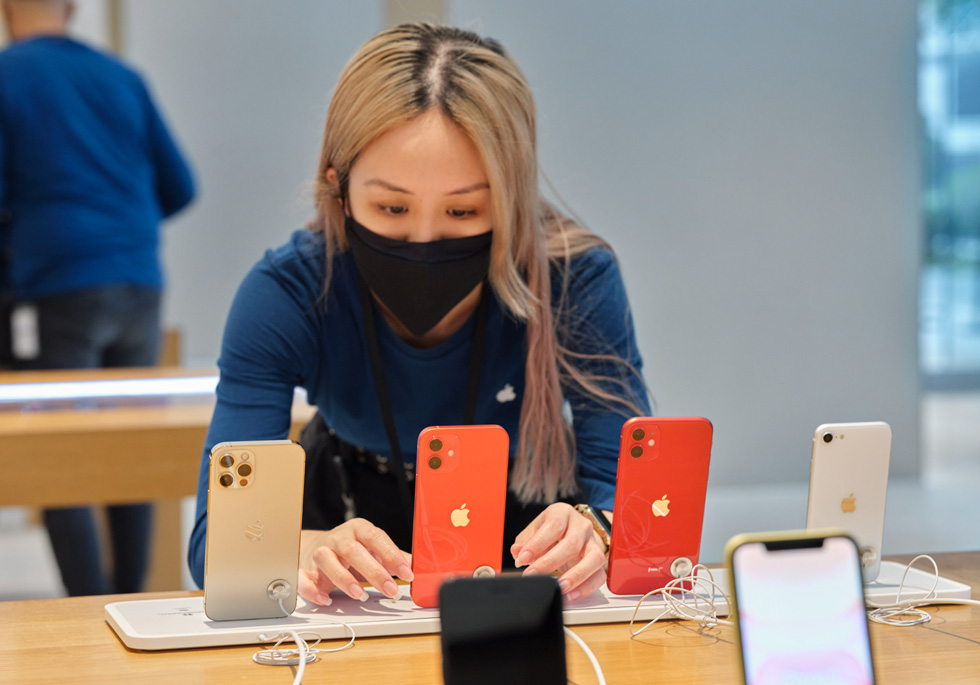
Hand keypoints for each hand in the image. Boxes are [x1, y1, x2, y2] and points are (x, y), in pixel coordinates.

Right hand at [297, 518, 412, 605]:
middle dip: (373, 571)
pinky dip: (312, 590)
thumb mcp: (373, 548)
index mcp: (359, 529)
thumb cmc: (351, 550)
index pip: (376, 538)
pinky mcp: (306, 568)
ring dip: (344, 579)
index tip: (407, 573)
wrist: (315, 546)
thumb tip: (418, 566)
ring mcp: (320, 552)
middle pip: (353, 550)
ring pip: (327, 560)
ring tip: (360, 595)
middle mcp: (339, 538)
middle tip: (390, 590)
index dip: (392, 555)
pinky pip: (304, 577)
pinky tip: (326, 599)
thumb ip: (393, 557)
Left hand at [510, 503, 606, 600]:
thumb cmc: (550, 532)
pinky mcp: (599, 560)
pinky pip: (599, 575)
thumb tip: (517, 552)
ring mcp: (594, 543)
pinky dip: (586, 587)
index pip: (553, 526)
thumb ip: (525, 542)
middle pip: (572, 543)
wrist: (571, 531)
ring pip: (593, 558)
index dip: (537, 543)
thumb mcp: (535, 531)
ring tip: (559, 588)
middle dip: (550, 562)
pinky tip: (571, 595)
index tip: (523, 559)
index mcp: (563, 513)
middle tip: (533, 575)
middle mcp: (582, 525)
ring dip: (576, 575)